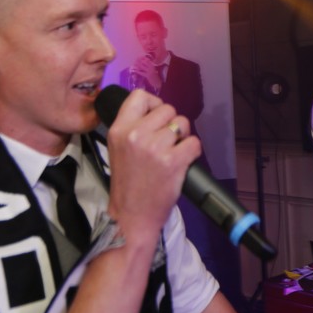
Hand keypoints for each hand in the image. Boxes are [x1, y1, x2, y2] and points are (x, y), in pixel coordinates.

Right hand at [102, 89, 199, 240]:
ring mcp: (155, 147)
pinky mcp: (173, 161)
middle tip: (166, 142)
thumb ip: (133, 128)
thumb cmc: (127, 184)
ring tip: (172, 154)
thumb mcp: (118, 149)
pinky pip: (194, 143)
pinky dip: (192, 152)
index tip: (157, 118)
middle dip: (172, 123)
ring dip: (182, 138)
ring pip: (183, 124)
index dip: (154, 104)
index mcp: (119, 129)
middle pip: (168, 109)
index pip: (140, 96)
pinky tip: (182, 162)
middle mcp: (136, 134)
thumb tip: (157, 112)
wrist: (131, 216)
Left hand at [131, 54, 162, 89]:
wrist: (156, 81)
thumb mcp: (152, 68)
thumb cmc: (154, 74)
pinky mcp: (147, 75)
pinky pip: (141, 73)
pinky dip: (138, 71)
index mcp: (152, 65)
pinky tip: (135, 70)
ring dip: (138, 65)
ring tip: (134, 63)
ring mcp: (149, 72)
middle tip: (136, 59)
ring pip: (142, 67)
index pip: (147, 60)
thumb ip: (149, 64)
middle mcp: (151, 68)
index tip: (139, 56)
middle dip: (139, 60)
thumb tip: (143, 60)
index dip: (143, 58)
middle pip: (144, 63)